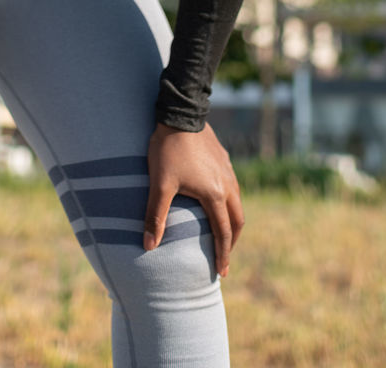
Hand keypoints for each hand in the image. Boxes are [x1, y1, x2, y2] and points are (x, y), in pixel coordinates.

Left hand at [143, 122, 243, 277]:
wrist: (180, 113)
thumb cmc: (168, 150)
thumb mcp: (160, 184)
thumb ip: (154, 216)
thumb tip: (148, 246)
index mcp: (215, 195)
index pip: (223, 233)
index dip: (222, 254)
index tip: (221, 272)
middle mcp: (227, 185)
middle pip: (237, 220)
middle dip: (232, 241)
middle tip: (224, 257)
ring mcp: (228, 170)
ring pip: (237, 202)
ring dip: (232, 221)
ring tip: (223, 233)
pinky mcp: (224, 158)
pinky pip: (232, 187)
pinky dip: (229, 203)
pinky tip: (217, 200)